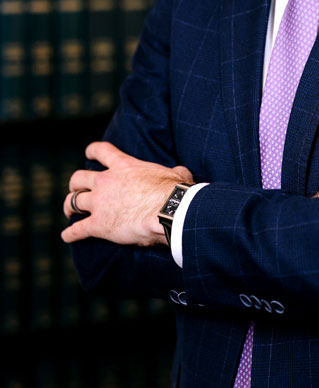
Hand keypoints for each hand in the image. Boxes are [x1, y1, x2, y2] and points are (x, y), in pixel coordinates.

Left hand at [61, 141, 193, 246]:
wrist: (168, 211)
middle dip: (75, 184)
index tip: (88, 153)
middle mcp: (106, 181)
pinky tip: (67, 237)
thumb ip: (174, 171)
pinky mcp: (98, 225)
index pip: (102, 151)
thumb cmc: (174, 191)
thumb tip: (182, 171)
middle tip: (77, 189)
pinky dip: (70, 234)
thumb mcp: (175, 173)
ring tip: (69, 211)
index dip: (92, 151)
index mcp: (124, 166)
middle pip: (78, 178)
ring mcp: (99, 203)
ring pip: (72, 201)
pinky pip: (77, 230)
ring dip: (69, 206)